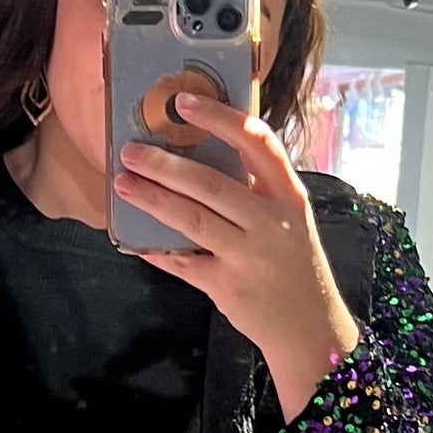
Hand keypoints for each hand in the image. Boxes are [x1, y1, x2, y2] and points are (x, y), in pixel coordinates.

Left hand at [114, 93, 359, 419]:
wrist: (310, 329)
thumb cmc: (294, 266)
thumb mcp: (291, 220)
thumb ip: (258, 190)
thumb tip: (203, 157)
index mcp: (288, 196)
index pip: (257, 143)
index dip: (220, 118)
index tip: (184, 103)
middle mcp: (271, 222)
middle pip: (212, 183)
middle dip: (165, 165)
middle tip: (131, 150)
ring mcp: (248, 256)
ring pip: (192, 219)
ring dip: (152, 199)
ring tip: (123, 183)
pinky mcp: (227, 286)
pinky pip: (183, 262)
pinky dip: (156, 249)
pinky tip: (134, 237)